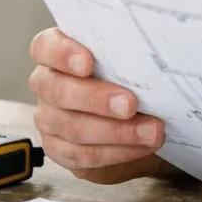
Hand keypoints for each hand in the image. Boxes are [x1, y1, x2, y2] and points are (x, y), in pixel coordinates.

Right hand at [27, 27, 169, 183]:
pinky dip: (117, 152)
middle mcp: (48, 84)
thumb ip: (132, 52)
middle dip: (97, 99)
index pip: (45, 47)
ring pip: (72, 127)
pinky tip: (142, 146)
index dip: (62, 54)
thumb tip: (156, 50)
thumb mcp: (133, 61)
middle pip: (58, 91)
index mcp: (58, 53)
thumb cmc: (133, 79)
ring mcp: (49, 118)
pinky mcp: (59, 149)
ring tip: (152, 131)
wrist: (139, 119)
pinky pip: (81, 155)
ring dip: (117, 132)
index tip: (88, 63)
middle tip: (130, 104)